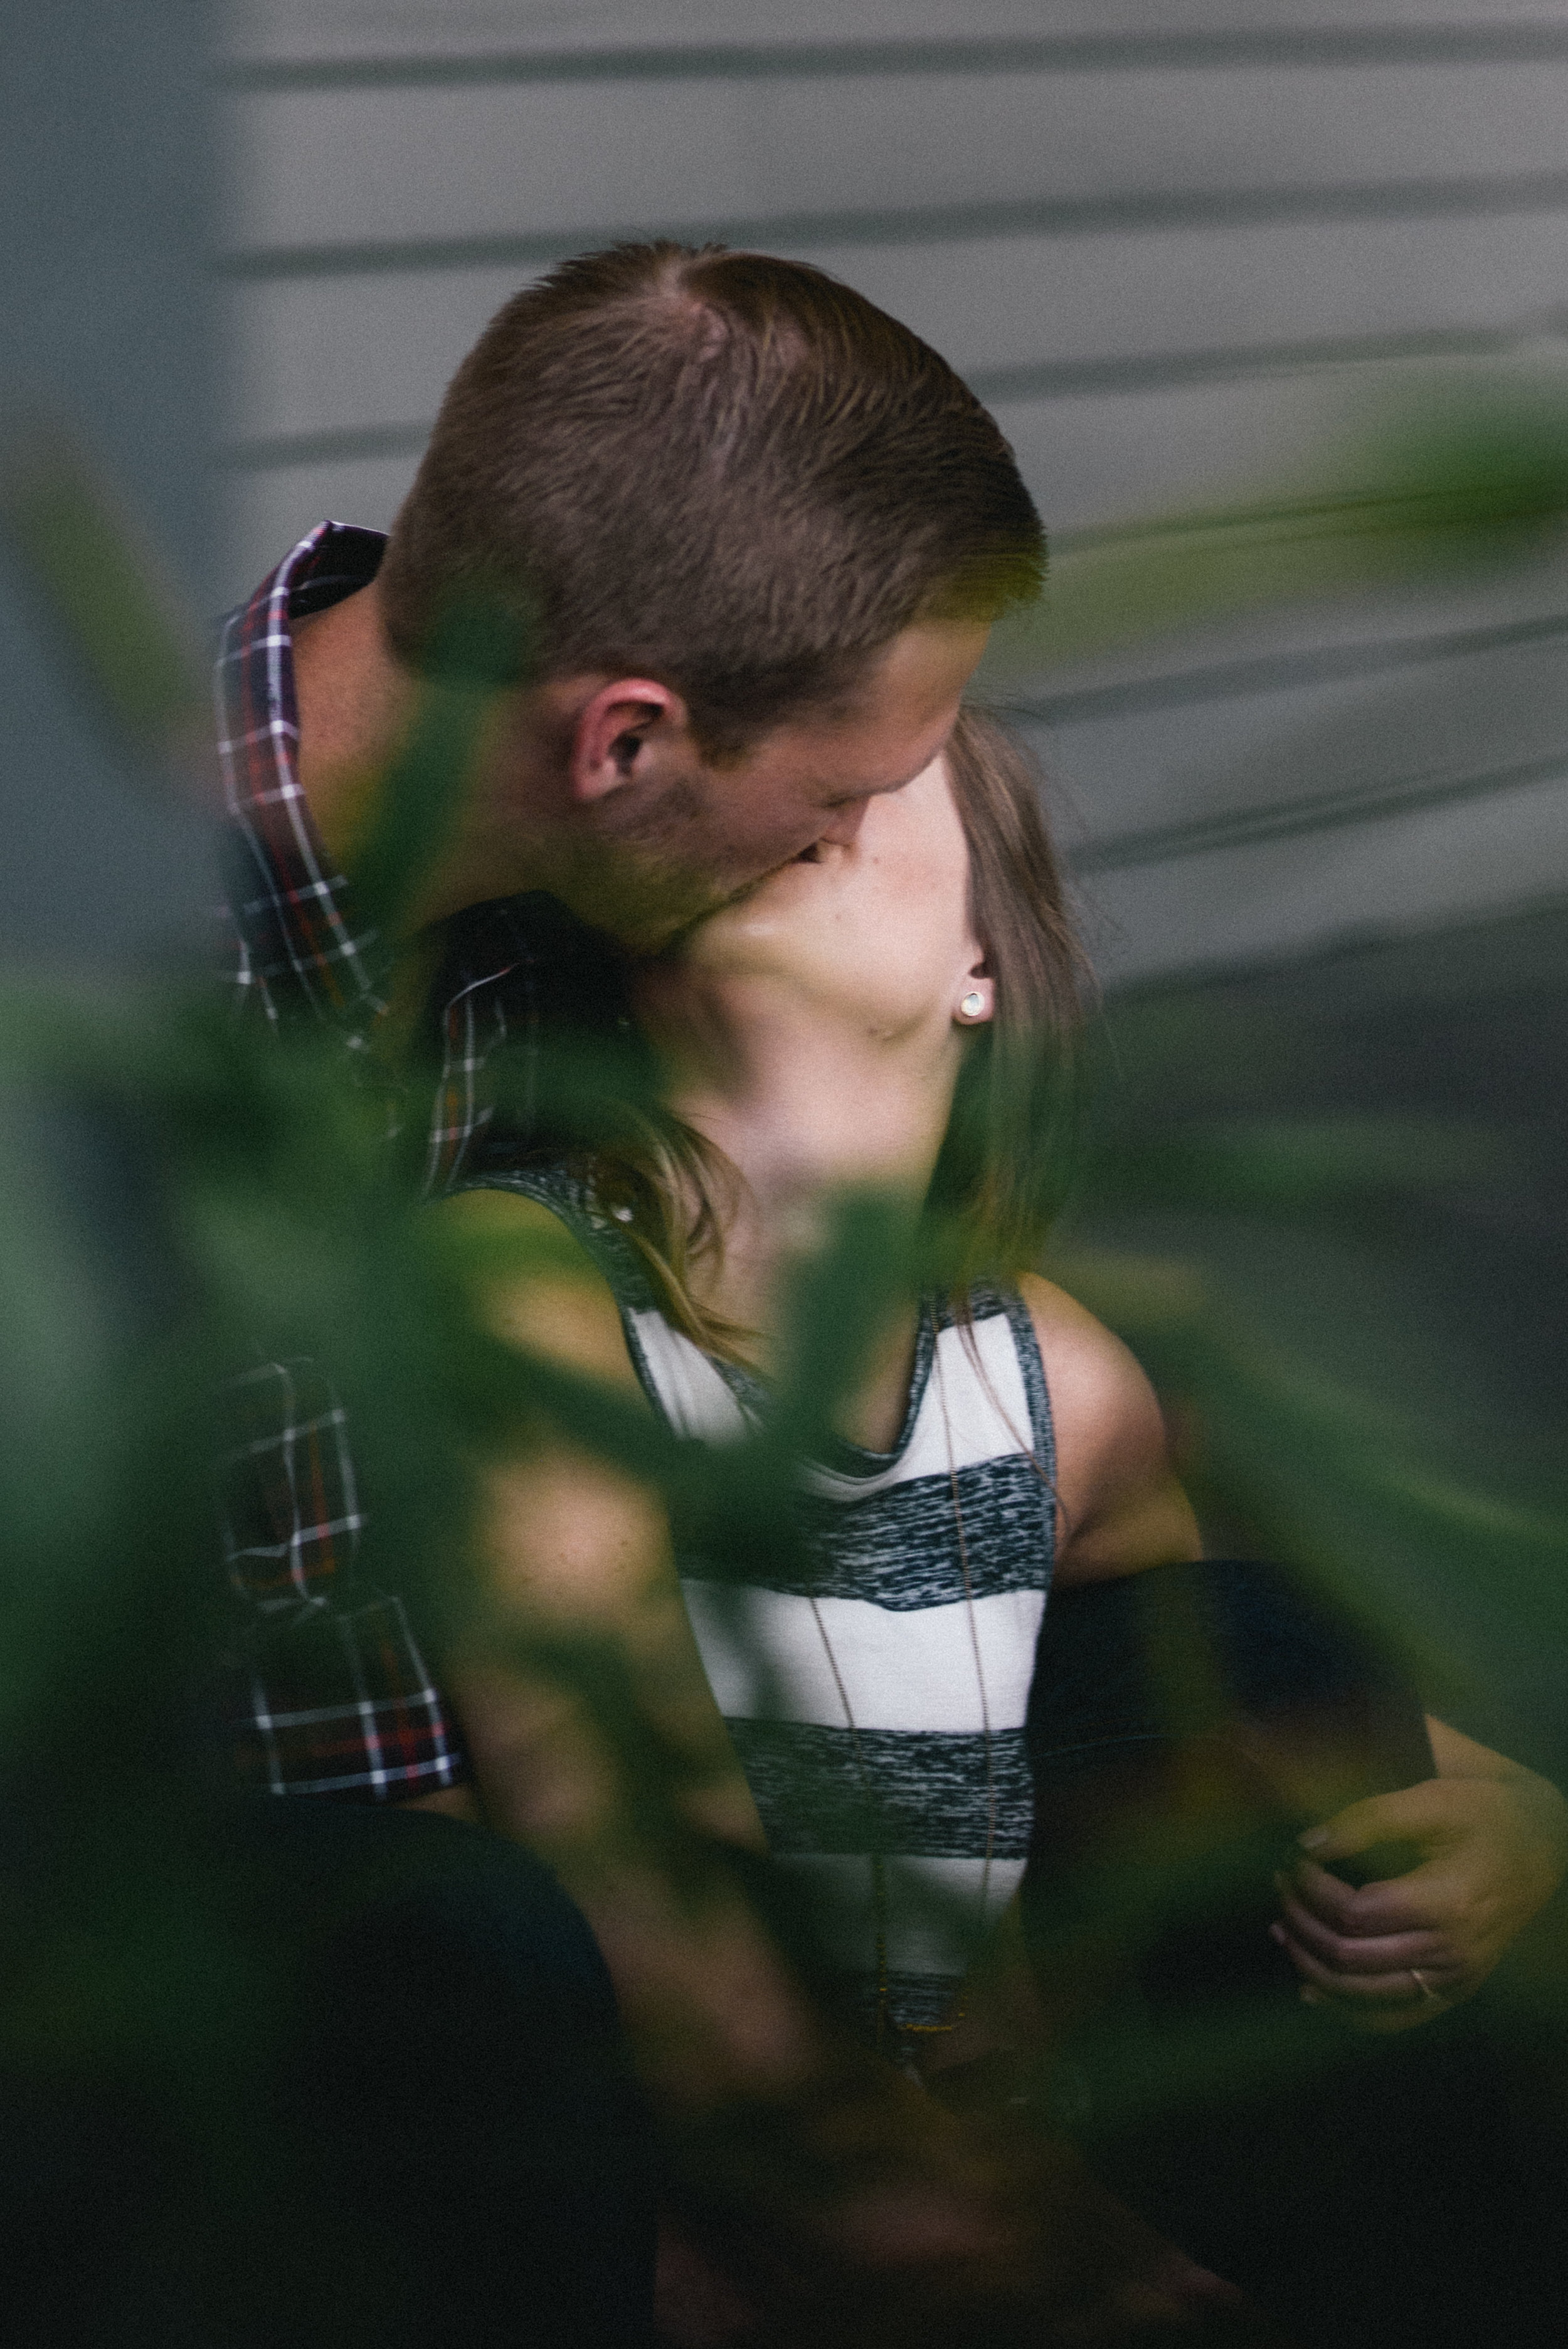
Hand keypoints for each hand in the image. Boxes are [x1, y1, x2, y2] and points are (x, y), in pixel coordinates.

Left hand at [1270, 1769, 1567, 2030]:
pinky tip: (1310, 1989)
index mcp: (1447, 1903)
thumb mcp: (1429, 1800)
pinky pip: (1392, 2019)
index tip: (1291, 1859)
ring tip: (1281, 1928)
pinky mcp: (1454, 1991)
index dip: (1311, 1887)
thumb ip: (1365, 1820)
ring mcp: (1455, 1980)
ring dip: (1311, 1966)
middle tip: (1279, 1886)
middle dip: (1301, 1922)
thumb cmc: (1482, 1815)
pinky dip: (1346, 2010)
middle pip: (1351, 1956)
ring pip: (1363, 1995)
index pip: (1354, 1912)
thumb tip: (1307, 1845)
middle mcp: (1452, 1952)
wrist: (1539, 1845)